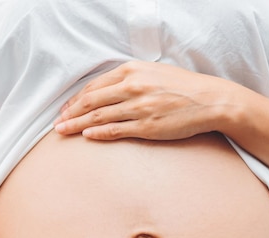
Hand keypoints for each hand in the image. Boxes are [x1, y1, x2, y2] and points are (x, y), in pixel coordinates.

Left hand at [54, 61, 232, 139]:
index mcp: (132, 70)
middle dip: (70, 112)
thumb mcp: (154, 73)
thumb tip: (110, 89)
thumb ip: (131, 78)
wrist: (211, 100)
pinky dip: (97, 132)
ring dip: (77, 124)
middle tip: (57, 122)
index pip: (95, 85)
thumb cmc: (184, 87)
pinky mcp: (147, 126)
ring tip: (63, 131)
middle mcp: (132, 86)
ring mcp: (139, 107)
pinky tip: (86, 135)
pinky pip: (115, 130)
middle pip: (91, 100)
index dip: (77, 98)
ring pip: (98, 116)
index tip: (67, 107)